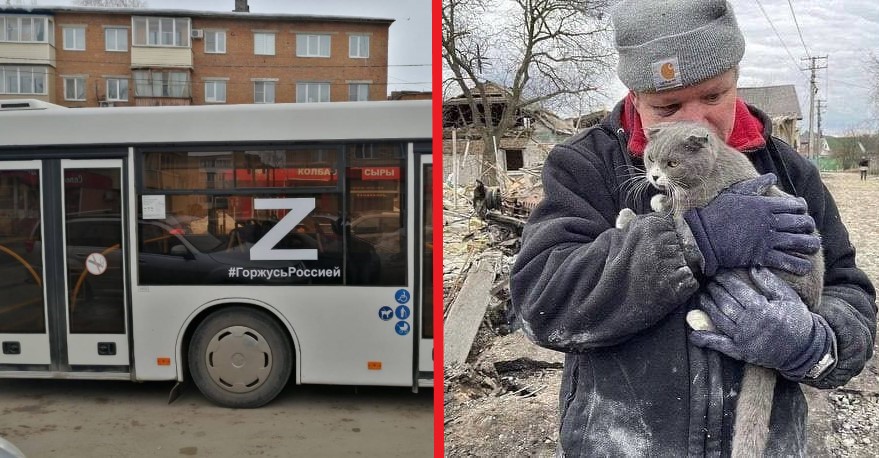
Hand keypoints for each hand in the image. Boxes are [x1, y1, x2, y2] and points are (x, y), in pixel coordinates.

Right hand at [683, 173, 818, 275]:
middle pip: (801, 223)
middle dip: (809, 226)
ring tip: (813, 247)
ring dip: (810, 245)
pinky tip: (804, 266)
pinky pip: (787, 261)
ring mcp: (767, 239)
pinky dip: (799, 265)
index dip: (802, 208)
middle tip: (808, 229)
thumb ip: (755, 186)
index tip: (802, 211)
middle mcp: (770, 221)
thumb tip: (772, 176)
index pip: (795, 205)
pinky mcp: (762, 256)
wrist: (702, 236)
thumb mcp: (735, 194)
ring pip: (799, 242)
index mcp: (765, 205)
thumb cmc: (716, 214)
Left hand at [689, 267, 832, 378]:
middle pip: (725, 302)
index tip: (718, 271)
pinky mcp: (740, 352)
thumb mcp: (788, 298)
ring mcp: (743, 339)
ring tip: (702, 296)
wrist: (805, 349)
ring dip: (707, 307)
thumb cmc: (797, 320)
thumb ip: (770, 282)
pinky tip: (694, 333)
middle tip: (708, 281)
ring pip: (719, 319)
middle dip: (714, 290)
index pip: (737, 289)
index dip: (725, 279)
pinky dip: (705, 339)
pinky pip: (719, 345)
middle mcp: (749, 323)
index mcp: (761, 308)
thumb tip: (753, 267)